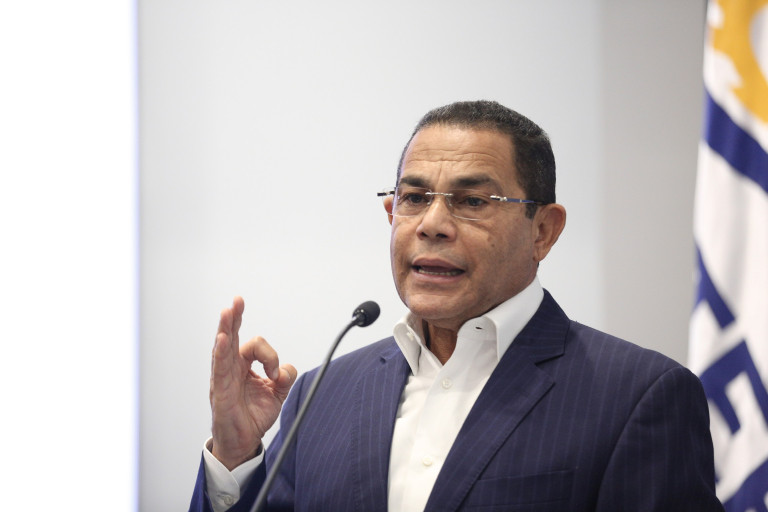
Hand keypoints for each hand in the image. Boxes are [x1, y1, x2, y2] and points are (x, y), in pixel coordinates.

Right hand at [209, 297, 296, 470]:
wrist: (243, 441)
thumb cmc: (253, 416)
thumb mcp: (277, 394)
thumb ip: (285, 377)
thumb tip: (285, 369)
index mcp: (243, 365)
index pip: (255, 346)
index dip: (269, 356)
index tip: (276, 374)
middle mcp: (231, 367)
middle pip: (231, 335)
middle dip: (234, 317)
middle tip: (238, 300)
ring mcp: (223, 377)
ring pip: (222, 347)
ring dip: (225, 327)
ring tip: (227, 311)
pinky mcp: (219, 390)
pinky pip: (219, 368)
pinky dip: (221, 352)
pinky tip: (222, 339)